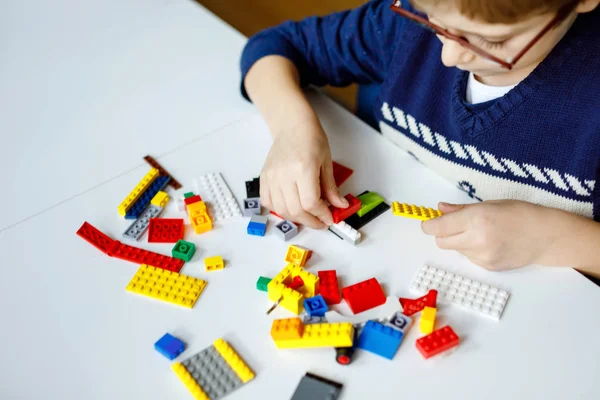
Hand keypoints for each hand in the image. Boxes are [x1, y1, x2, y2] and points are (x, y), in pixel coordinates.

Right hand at [260, 120, 348, 228]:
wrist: (292, 126)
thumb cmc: (311, 139)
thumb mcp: (327, 162)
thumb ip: (331, 188)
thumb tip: (340, 206)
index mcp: (303, 168)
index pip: (311, 203)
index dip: (322, 215)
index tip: (329, 218)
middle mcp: (284, 174)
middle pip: (296, 210)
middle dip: (311, 221)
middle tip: (321, 222)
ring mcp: (271, 177)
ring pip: (281, 210)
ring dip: (296, 218)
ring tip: (308, 216)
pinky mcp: (264, 178)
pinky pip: (268, 202)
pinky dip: (280, 210)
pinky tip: (291, 208)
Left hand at [421, 200, 562, 269]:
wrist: (546, 236)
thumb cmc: (520, 214)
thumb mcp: (490, 204)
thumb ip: (461, 209)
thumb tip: (440, 209)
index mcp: (476, 219)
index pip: (439, 227)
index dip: (429, 225)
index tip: (428, 223)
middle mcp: (477, 239)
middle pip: (441, 242)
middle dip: (442, 234)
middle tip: (454, 225)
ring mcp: (482, 256)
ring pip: (455, 250)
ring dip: (459, 241)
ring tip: (480, 232)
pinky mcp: (488, 267)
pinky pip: (469, 258)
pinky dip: (472, 250)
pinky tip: (489, 243)